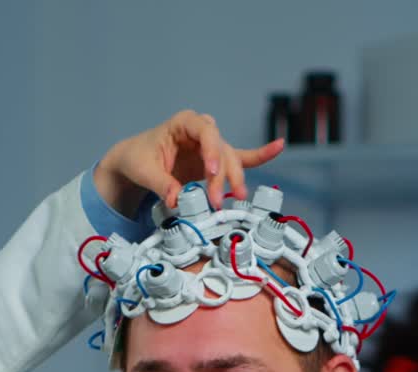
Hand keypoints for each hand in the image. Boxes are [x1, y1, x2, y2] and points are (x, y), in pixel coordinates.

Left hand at [94, 110, 284, 216]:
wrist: (138, 162)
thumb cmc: (140, 158)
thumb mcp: (144, 171)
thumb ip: (162, 184)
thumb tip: (177, 201)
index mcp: (184, 123)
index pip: (205, 132)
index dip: (212, 151)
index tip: (211, 173)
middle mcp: (202, 132)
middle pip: (221, 151)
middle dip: (223, 177)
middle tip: (217, 201)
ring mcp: (212, 147)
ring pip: (231, 161)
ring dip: (234, 181)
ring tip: (235, 199)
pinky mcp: (217, 162)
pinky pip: (242, 158)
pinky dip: (260, 155)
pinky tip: (278, 147)